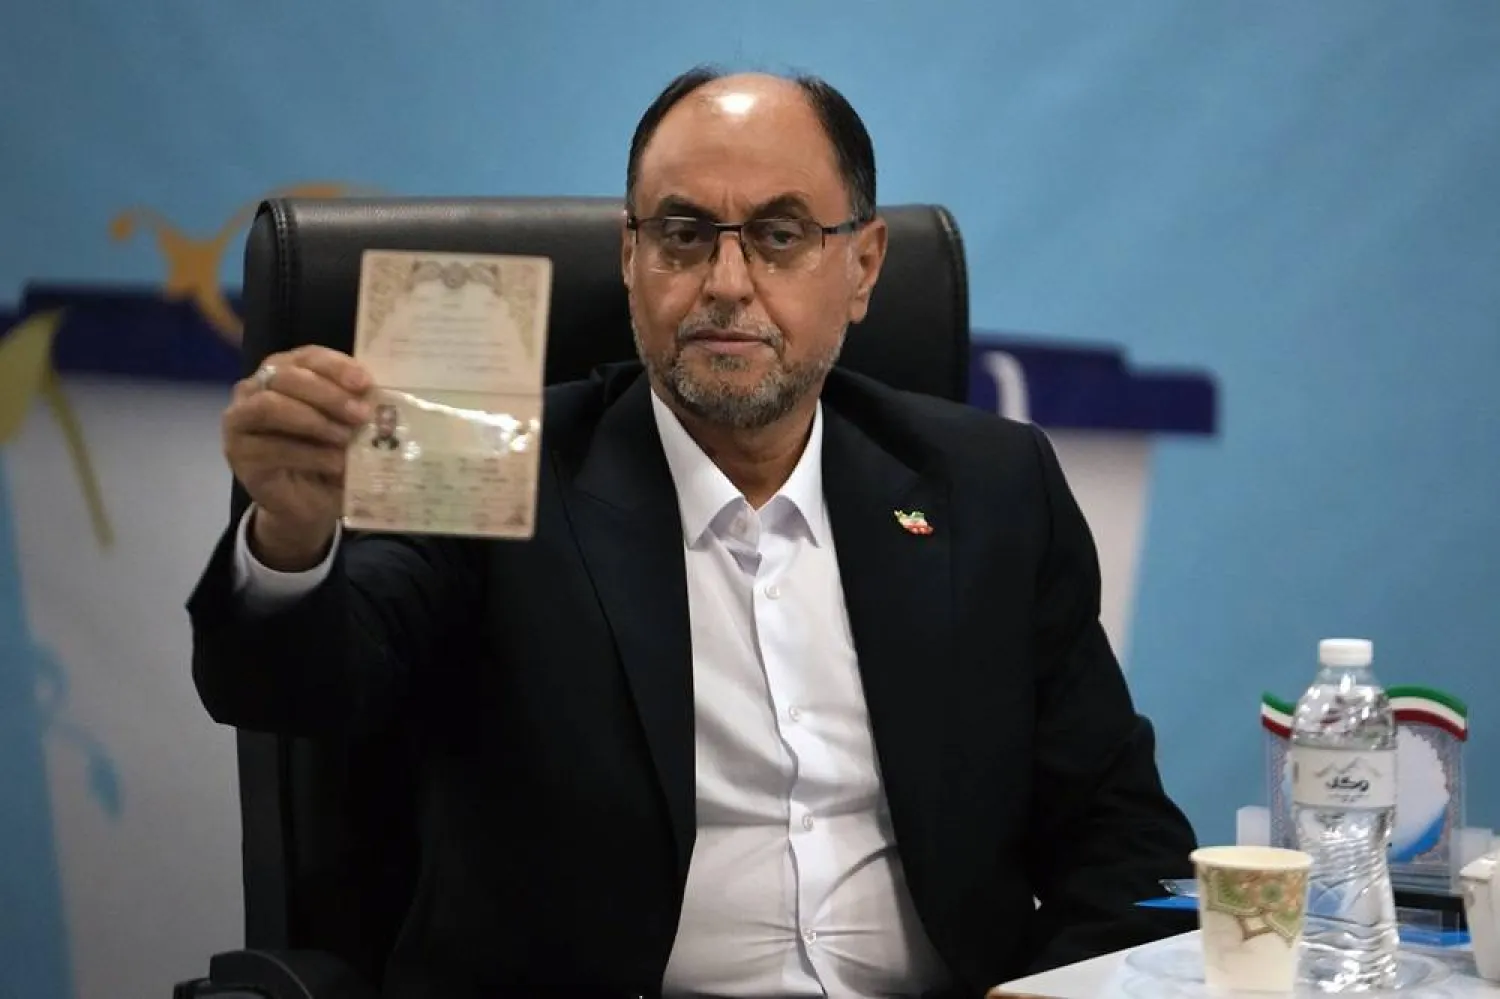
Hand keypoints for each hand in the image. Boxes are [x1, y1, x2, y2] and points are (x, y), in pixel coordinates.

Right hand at [223, 346, 373, 568]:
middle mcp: (255, 387)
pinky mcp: (238, 453)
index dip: (336, 367)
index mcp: (285, 371)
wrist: (311, 503)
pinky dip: (309, 454)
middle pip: (287, 377)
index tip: (365, 383)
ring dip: (314, 421)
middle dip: (328, 394)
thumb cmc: (330, 454)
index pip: (308, 357)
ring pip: (271, 406)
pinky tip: (335, 464)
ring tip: (346, 439)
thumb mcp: (348, 426)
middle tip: (361, 414)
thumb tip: (376, 395)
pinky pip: (271, 446)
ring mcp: (240, 419)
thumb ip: (355, 405)